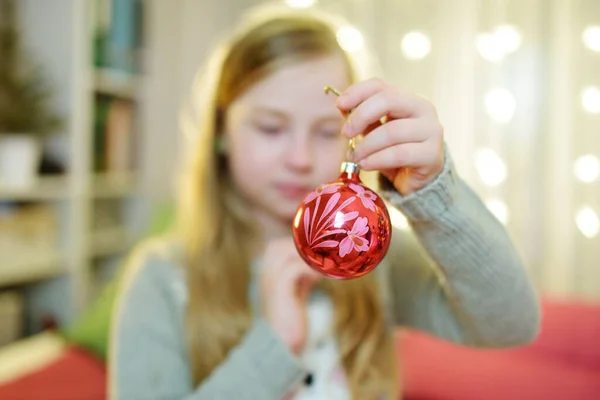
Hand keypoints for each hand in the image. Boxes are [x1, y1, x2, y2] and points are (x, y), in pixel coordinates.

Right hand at [259, 238, 320, 353]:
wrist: (281, 344)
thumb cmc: (290, 320)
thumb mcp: (295, 293)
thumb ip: (302, 278)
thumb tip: (318, 268)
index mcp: (266, 273)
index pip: (276, 247)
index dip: (296, 245)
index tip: (317, 249)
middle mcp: (264, 273)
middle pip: (278, 245)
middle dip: (300, 246)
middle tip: (323, 252)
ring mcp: (269, 279)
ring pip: (286, 252)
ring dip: (307, 255)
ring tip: (326, 260)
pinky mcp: (279, 288)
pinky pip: (295, 267)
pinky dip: (311, 268)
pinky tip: (325, 275)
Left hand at [336, 78, 444, 195]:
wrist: (415, 181)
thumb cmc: (394, 152)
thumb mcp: (374, 132)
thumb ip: (361, 119)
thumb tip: (342, 106)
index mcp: (407, 99)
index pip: (381, 86)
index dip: (358, 92)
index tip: (339, 105)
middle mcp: (423, 109)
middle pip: (389, 100)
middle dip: (362, 115)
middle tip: (346, 133)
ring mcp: (431, 131)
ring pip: (392, 131)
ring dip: (367, 145)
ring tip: (355, 157)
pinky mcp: (432, 155)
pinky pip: (399, 154)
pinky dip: (377, 160)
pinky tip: (365, 165)